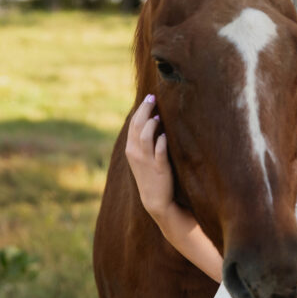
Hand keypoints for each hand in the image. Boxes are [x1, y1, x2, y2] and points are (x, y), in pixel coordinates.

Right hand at [124, 93, 173, 220]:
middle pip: (138, 125)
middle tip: (154, 97)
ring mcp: (147, 160)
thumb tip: (153, 119)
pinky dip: (161, 141)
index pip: (133, 123)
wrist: (155, 200)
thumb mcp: (142, 157)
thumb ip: (144, 140)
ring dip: (152, 123)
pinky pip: (159, 151)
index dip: (141, 109)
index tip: (150, 97)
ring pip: (145, 136)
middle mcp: (136, 153)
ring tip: (159, 116)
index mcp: (131, 149)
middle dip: (145, 109)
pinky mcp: (159, 168)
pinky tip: (165, 134)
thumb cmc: (151, 175)